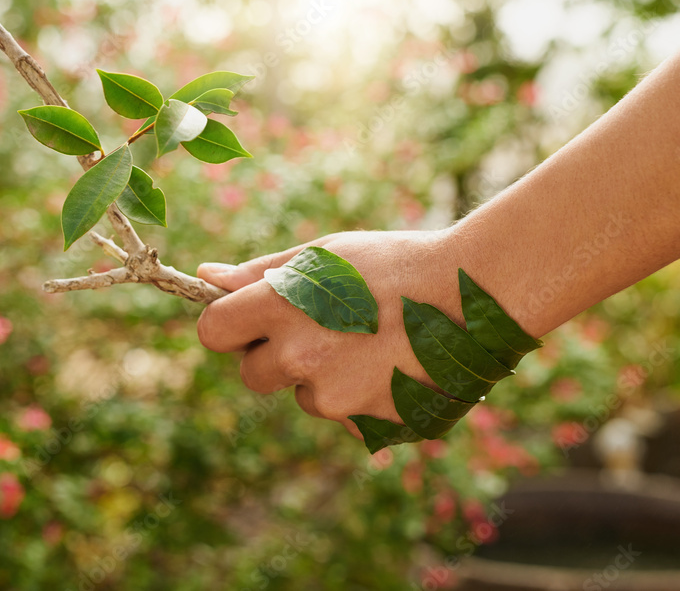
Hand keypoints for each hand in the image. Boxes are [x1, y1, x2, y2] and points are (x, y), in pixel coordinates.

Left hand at [196, 229, 462, 437]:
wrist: (473, 294)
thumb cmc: (395, 263)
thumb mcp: (325, 255)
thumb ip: (261, 271)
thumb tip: (206, 275)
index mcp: (281, 308)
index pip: (213, 332)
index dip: (228, 326)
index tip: (248, 319)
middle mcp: (300, 358)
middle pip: (252, 374)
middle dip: (274, 356)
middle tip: (323, 328)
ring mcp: (335, 398)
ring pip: (306, 397)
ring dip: (324, 378)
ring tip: (372, 342)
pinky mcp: (368, 425)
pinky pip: (347, 417)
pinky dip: (361, 399)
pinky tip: (393, 366)